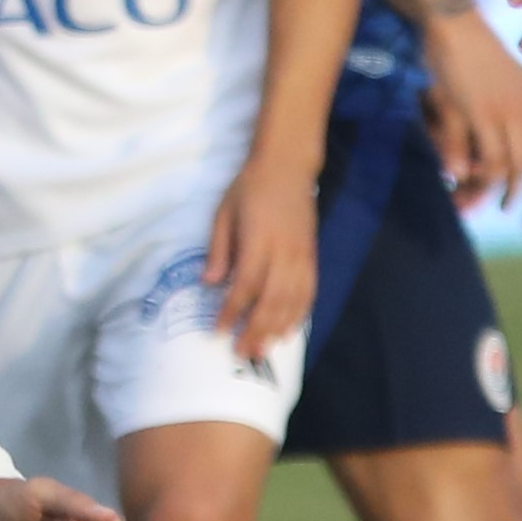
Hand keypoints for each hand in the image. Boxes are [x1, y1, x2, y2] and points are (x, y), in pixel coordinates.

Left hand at [205, 154, 318, 364]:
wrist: (287, 166)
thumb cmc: (250, 188)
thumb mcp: (224, 213)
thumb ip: (219, 249)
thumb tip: (209, 282)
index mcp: (259, 240)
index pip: (246, 284)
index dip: (232, 311)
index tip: (219, 330)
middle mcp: (284, 252)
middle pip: (271, 300)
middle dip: (255, 330)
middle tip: (241, 353)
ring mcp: (302, 256)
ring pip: (292, 301)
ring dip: (277, 329)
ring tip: (263, 351)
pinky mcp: (312, 256)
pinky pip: (308, 292)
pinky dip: (299, 315)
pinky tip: (288, 331)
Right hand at [423, 12, 521, 224]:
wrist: (458, 28)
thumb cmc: (480, 59)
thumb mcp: (507, 93)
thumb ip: (513, 126)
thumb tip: (512, 158)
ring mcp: (510, 116)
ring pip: (520, 170)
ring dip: (513, 196)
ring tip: (504, 210)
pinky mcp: (484, 116)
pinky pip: (492, 161)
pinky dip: (486, 181)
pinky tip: (476, 189)